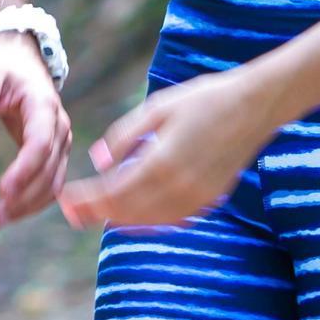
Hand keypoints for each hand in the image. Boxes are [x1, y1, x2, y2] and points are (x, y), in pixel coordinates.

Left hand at [0, 32, 73, 228]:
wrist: (21, 59)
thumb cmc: (2, 67)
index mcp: (44, 106)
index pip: (40, 144)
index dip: (24, 170)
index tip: (2, 191)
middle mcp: (59, 126)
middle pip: (49, 170)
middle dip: (24, 197)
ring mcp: (61, 140)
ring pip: (54, 181)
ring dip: (30, 205)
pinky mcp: (54, 151)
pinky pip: (51, 181)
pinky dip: (35, 201)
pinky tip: (14, 213)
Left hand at [58, 67, 278, 231]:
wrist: (253, 106)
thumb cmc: (204, 99)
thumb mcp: (157, 107)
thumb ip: (125, 136)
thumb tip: (98, 161)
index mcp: (163, 162)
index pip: (114, 192)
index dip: (88, 200)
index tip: (65, 200)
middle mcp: (180, 187)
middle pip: (128, 211)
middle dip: (97, 213)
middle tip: (71, 213)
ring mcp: (197, 197)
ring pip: (149, 220)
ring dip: (120, 219)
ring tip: (96, 214)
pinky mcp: (209, 199)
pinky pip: (171, 219)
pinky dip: (147, 220)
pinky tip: (133, 214)